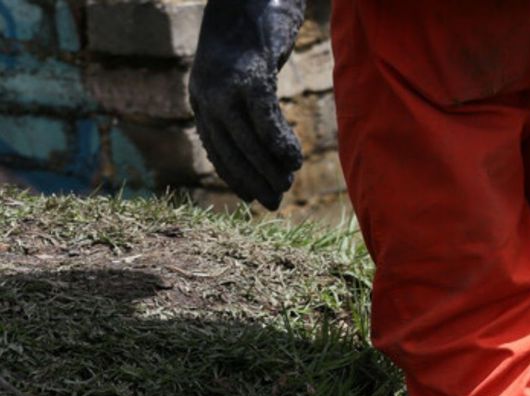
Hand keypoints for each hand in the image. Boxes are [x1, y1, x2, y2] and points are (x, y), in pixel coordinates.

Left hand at [188, 0, 304, 209]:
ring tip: (286, 184)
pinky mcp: (252, 75)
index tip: (251, 197)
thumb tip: (263, 134)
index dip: (233, 176)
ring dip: (268, 168)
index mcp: (202, 93)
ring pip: (247, 140)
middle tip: (273, 201)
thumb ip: (244, 98)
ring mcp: (228, 84)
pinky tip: (294, 161)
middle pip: (229, 149)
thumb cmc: (253, 27)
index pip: (215, 146)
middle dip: (251, 180)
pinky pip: (266, 120)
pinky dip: (280, 144)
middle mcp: (208, 92)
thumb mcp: (243, 68)